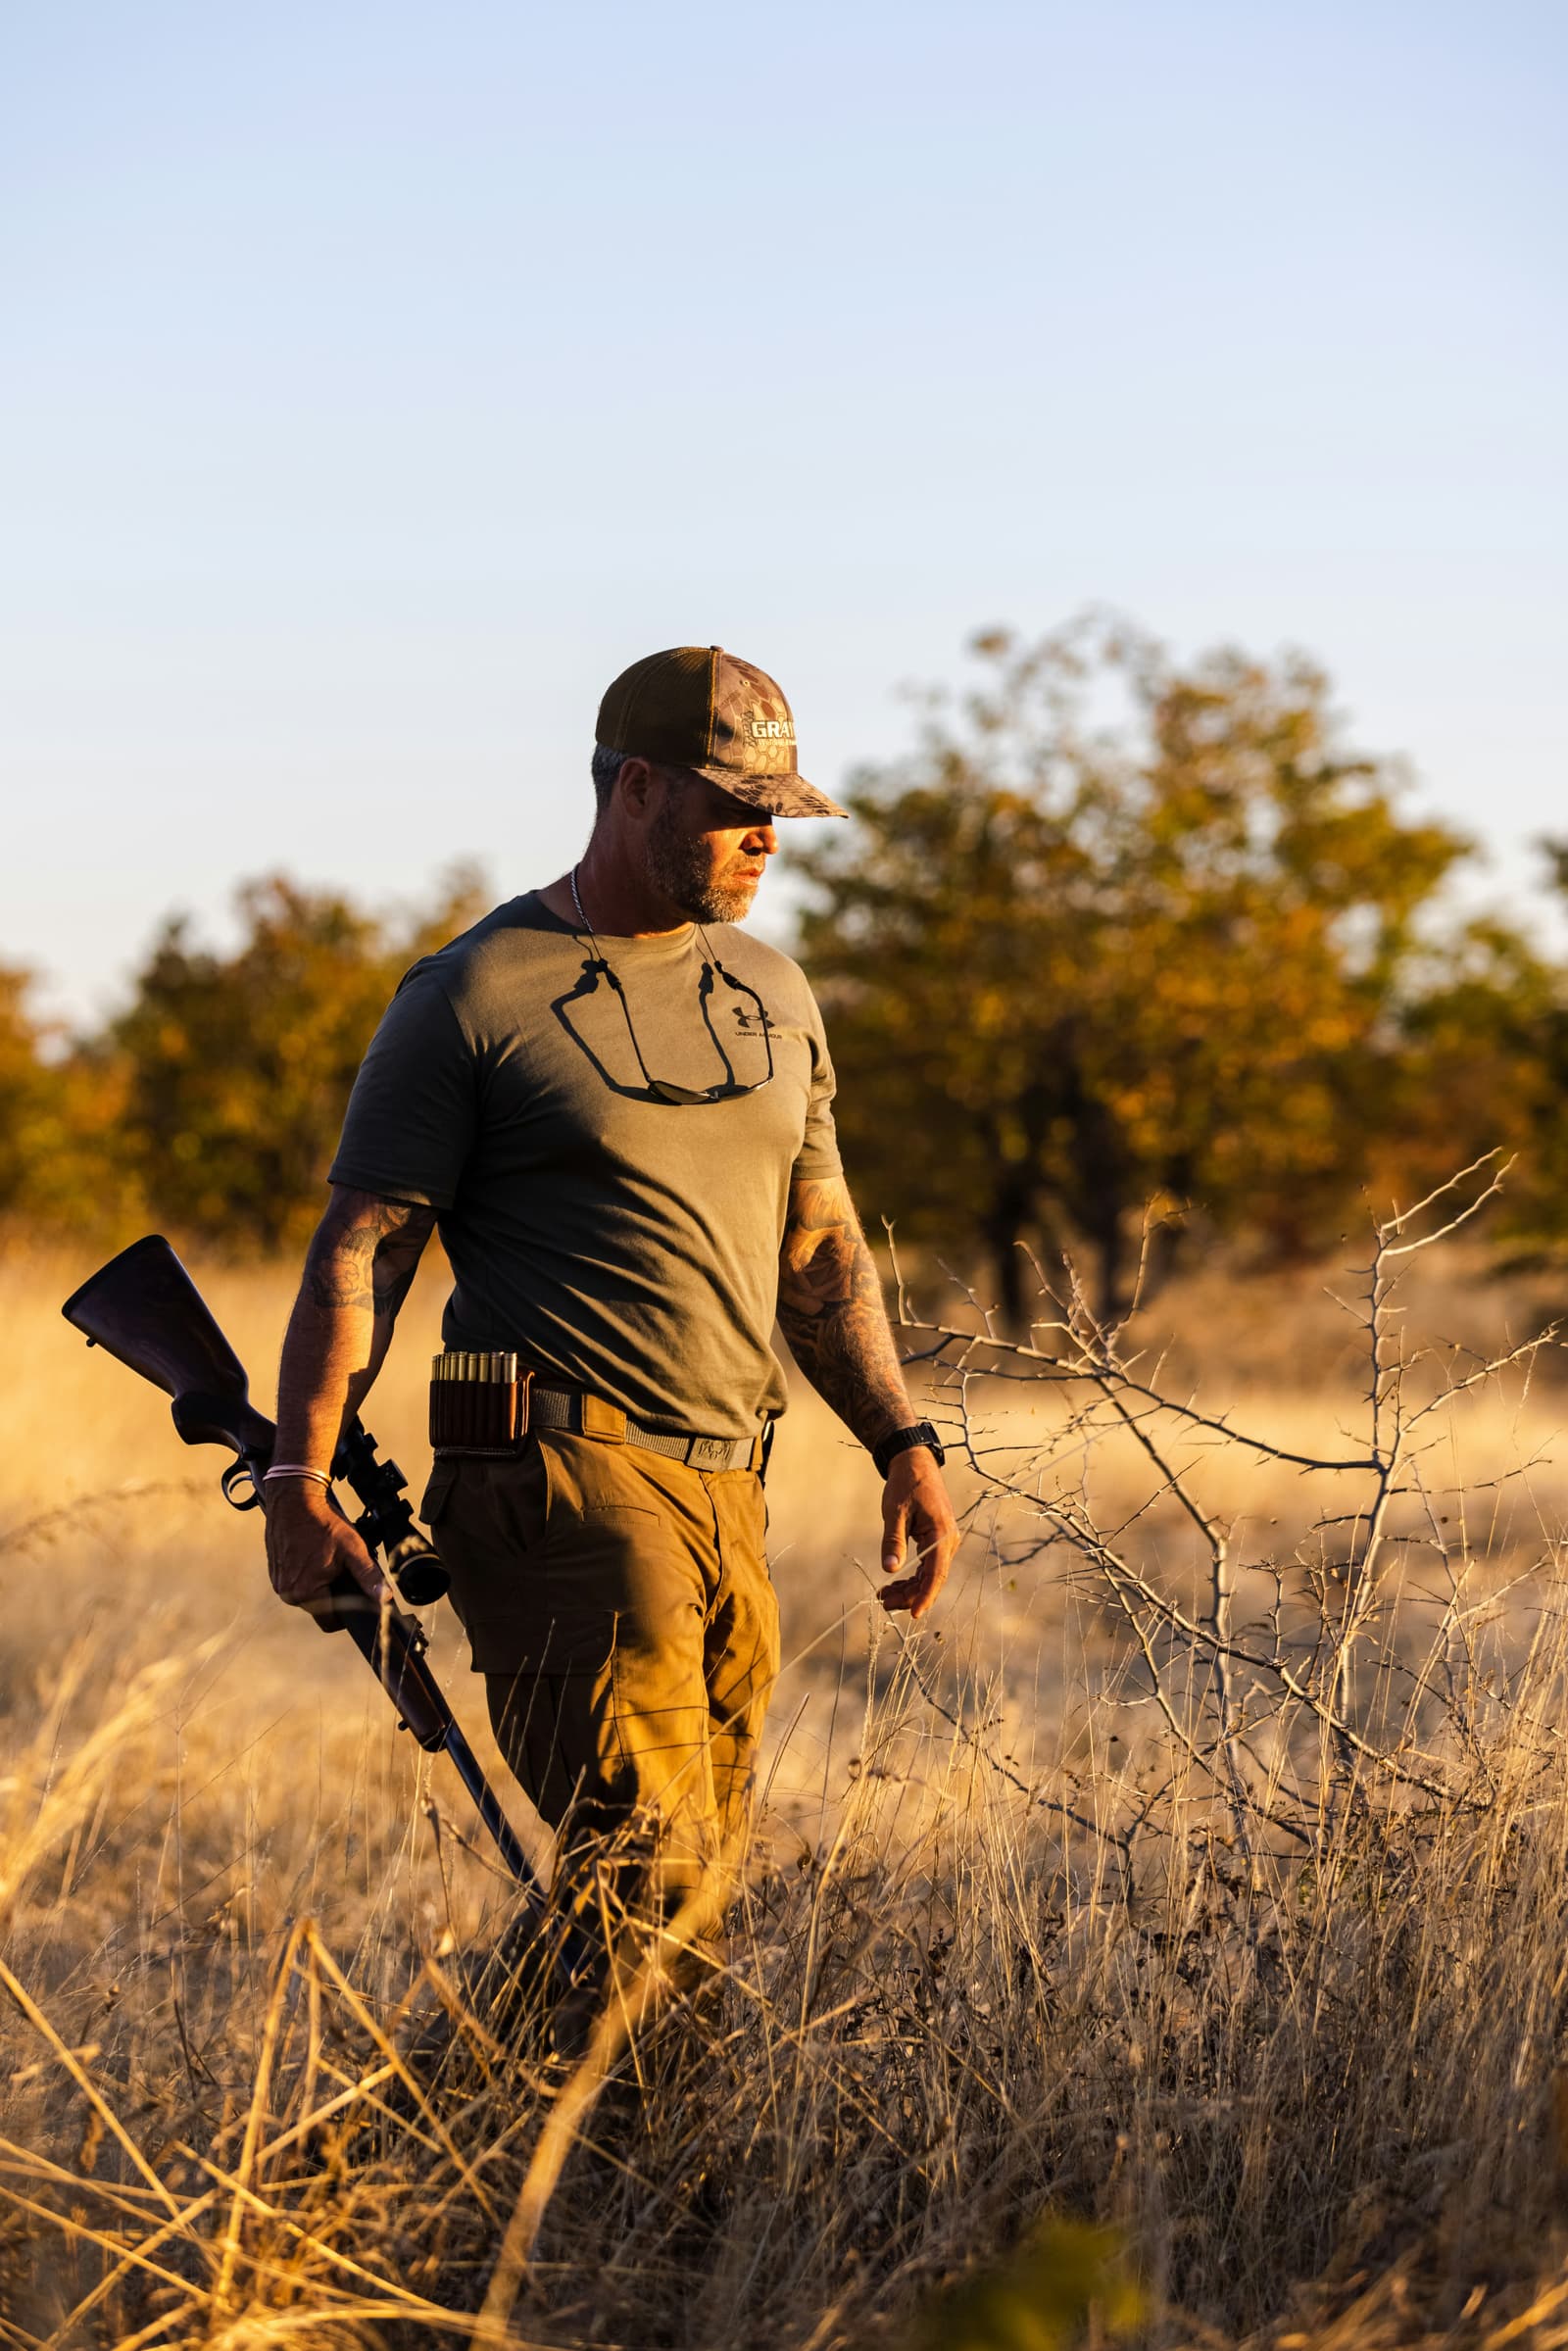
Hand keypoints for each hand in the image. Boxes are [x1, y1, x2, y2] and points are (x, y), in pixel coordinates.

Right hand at [263, 1479, 388, 1619]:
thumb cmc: (322, 1523)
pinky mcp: (275, 1572)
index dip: (347, 1612)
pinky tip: (313, 1555)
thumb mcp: (353, 1549)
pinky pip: (295, 1582)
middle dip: (334, 1593)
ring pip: (307, 1595)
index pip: (331, 1621)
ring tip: (327, 1559)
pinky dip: (306, 1574)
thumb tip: (384, 1598)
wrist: (294, 1499)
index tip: (355, 1594)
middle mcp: (288, 1592)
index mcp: (306, 1592)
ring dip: (320, 1583)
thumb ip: (369, 1576)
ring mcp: (278, 1582)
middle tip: (341, 1568)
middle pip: (320, 1608)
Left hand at [878, 1448, 958, 1618]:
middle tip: (883, 1602)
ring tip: (884, 1596)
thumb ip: (893, 1540)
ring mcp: (943, 1541)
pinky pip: (927, 1565)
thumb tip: (890, 1569)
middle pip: (932, 1578)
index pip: (936, 1574)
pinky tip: (893, 1583)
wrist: (914, 1462)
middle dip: (910, 1595)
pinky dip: (912, 1576)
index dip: (924, 1596)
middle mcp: (947, 1540)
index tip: (914, 1614)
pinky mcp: (936, 1539)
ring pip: (929, 1574)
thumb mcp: (895, 1511)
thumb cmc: (905, 1483)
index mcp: (941, 1533)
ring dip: (909, 1587)